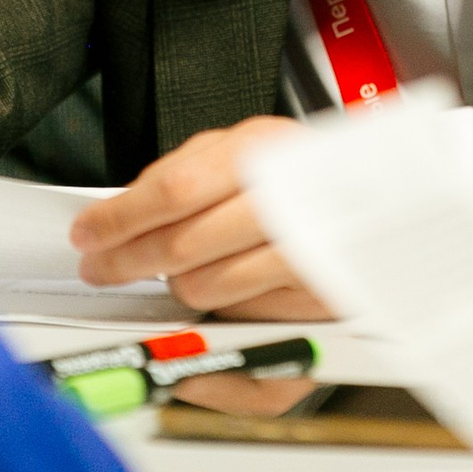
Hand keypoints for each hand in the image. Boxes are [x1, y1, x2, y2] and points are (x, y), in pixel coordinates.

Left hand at [69, 116, 325, 319]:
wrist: (384, 200)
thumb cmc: (297, 179)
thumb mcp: (237, 154)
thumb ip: (177, 176)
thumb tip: (113, 223)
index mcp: (264, 148)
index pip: (173, 190)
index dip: (119, 219)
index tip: (88, 235)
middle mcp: (293, 198)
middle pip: (182, 247)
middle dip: (129, 263)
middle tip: (105, 270)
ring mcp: (312, 254)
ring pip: (207, 290)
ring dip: (183, 288)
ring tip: (188, 275)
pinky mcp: (324, 302)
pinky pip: (243, 323)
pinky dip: (224, 314)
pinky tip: (232, 294)